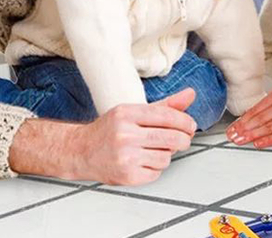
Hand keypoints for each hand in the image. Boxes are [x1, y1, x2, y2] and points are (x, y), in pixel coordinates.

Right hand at [10, 89, 197, 185]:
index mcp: (126, 114)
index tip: (190, 125)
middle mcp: (125, 134)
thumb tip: (190, 95)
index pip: (167, 116)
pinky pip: (156, 173)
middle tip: (183, 139)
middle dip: (184, 140)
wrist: (81, 152)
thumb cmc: (109, 130)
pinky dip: (155, 168)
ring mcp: (125, 156)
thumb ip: (165, 105)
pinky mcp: (127, 175)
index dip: (185, 122)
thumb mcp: (133, 111)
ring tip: (153, 150)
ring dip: (166, 155)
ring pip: (166, 157)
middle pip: (172, 138)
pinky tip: (143, 161)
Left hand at [226, 89, 271, 147]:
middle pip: (261, 117)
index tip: (233, 128)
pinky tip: (259, 143)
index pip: (257, 108)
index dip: (243, 119)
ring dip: (253, 135)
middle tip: (233, 136)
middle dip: (244, 128)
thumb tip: (250, 120)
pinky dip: (269, 140)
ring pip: (270, 126)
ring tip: (242, 140)